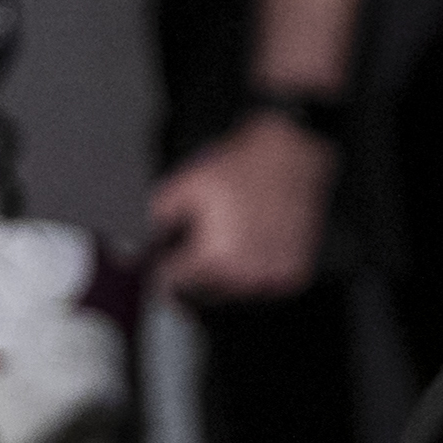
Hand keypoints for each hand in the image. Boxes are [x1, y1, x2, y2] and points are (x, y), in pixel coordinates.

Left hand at [146, 107, 338, 301]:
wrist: (293, 153)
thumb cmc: (244, 166)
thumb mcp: (188, 181)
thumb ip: (160, 214)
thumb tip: (149, 236)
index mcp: (213, 257)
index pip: (173, 282)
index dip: (166, 266)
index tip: (169, 260)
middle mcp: (243, 275)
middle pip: (204, 290)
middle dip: (200, 269)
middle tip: (210, 236)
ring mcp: (271, 278)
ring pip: (237, 289)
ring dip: (231, 272)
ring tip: (239, 233)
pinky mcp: (293, 276)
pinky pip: (267, 284)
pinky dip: (262, 269)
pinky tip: (262, 239)